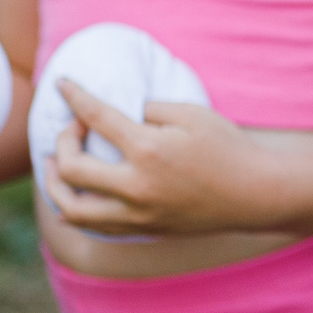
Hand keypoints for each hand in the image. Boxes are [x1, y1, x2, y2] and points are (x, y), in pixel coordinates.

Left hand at [39, 83, 287, 237]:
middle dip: (62, 141)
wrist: (257, 194)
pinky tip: (74, 196)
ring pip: (73, 210)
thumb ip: (150, 109)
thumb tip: (122, 114)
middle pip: (71, 168)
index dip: (73, 96)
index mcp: (148, 150)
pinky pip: (95, 226)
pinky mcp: (145, 229)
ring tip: (56, 167)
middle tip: (71, 129)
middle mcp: (136, 186)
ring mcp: (139, 213)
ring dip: (55, 186)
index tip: (62, 84)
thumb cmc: (229, 148)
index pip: (95, 117)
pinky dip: (76, 211)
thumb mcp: (192, 114)